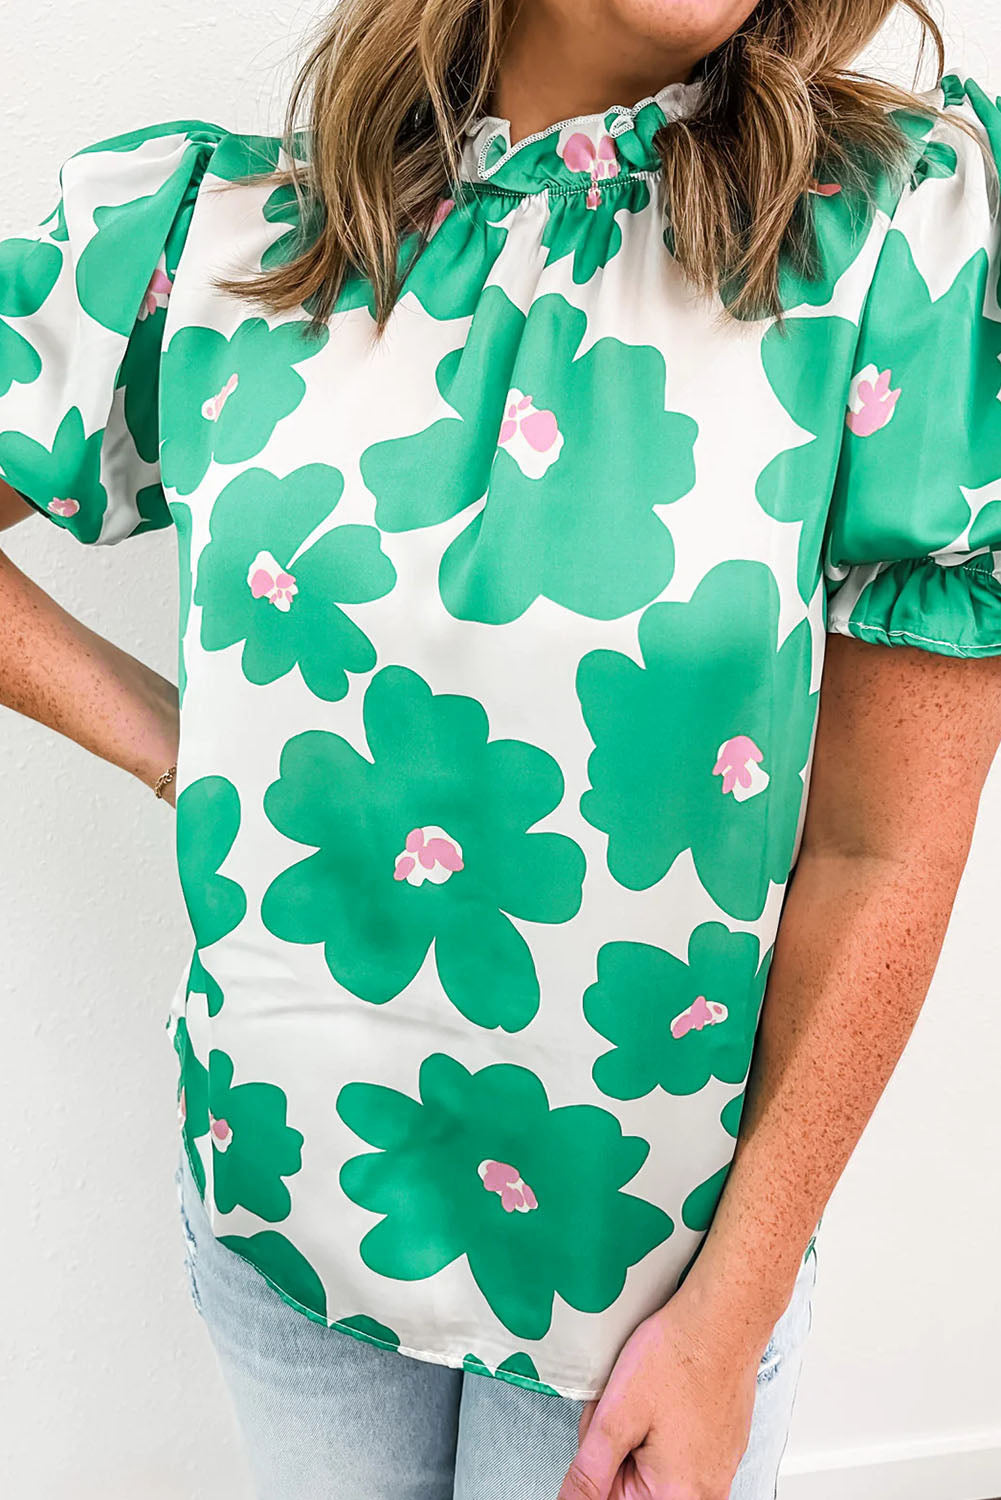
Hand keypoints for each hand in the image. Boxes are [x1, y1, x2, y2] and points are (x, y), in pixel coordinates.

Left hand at [557, 1289, 765, 1499]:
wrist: (723, 1319)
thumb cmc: (678, 1355)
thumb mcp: (617, 1414)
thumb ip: (589, 1472)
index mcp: (675, 1495)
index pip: (608, 1498)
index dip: (596, 1460)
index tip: (604, 1429)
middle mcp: (703, 1493)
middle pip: (631, 1484)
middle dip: (615, 1447)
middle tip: (621, 1405)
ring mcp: (717, 1471)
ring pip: (651, 1466)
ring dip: (635, 1436)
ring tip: (643, 1397)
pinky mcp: (722, 1449)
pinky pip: (677, 1452)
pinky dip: (660, 1427)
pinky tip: (662, 1396)